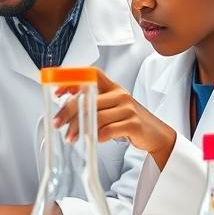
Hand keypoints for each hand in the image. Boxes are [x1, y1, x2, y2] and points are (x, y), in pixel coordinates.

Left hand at [53, 69, 174, 167]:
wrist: (156, 134)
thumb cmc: (130, 120)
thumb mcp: (112, 107)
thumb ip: (94, 104)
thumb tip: (66, 110)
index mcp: (113, 87)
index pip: (92, 74)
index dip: (72, 79)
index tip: (57, 92)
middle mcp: (120, 94)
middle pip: (88, 99)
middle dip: (68, 112)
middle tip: (57, 122)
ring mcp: (128, 109)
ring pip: (96, 116)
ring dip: (79, 129)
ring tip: (71, 138)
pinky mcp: (133, 124)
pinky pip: (108, 130)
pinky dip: (97, 136)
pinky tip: (93, 140)